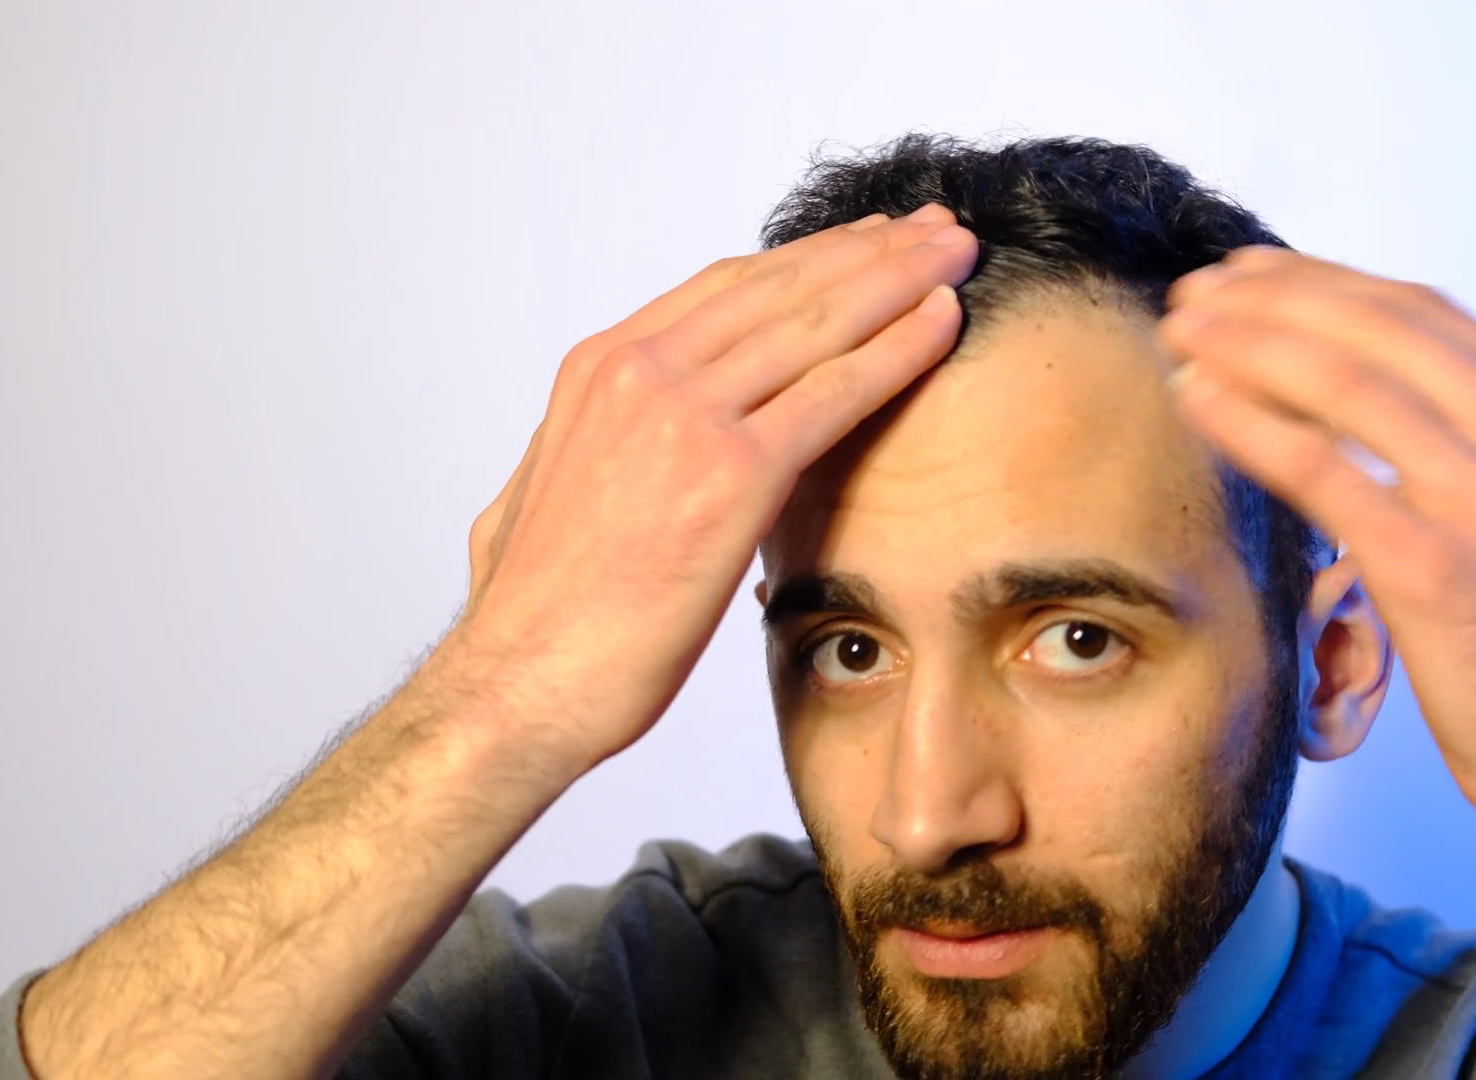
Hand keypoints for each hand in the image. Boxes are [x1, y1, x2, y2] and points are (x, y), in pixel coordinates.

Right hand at [439, 206, 976, 769]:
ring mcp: (685, 416)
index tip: (863, 244)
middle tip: (933, 227)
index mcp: (599, 370)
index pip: (727, 287)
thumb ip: (580, 452)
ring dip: (900, 278)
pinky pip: (836, 392)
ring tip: (957, 251)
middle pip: (780, 286)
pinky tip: (944, 320)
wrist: (518, 683)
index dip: (807, 259)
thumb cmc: (534, 615)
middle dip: (868, 250)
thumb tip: (590, 453)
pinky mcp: (732, 474)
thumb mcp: (537, 495)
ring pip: (816, 322)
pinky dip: (898, 348)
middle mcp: (640, 372)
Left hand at [1158, 247, 1475, 857]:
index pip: (1424, 314)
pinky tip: (1195, 396)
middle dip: (1272, 298)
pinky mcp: (1433, 565)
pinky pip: (1319, 468)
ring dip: (1245, 343)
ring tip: (1180, 329)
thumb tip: (1416, 413)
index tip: (1257, 276)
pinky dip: (1247, 420)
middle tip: (1197, 290)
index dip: (1327, 283)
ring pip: (1341, 382)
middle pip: (1375, 329)